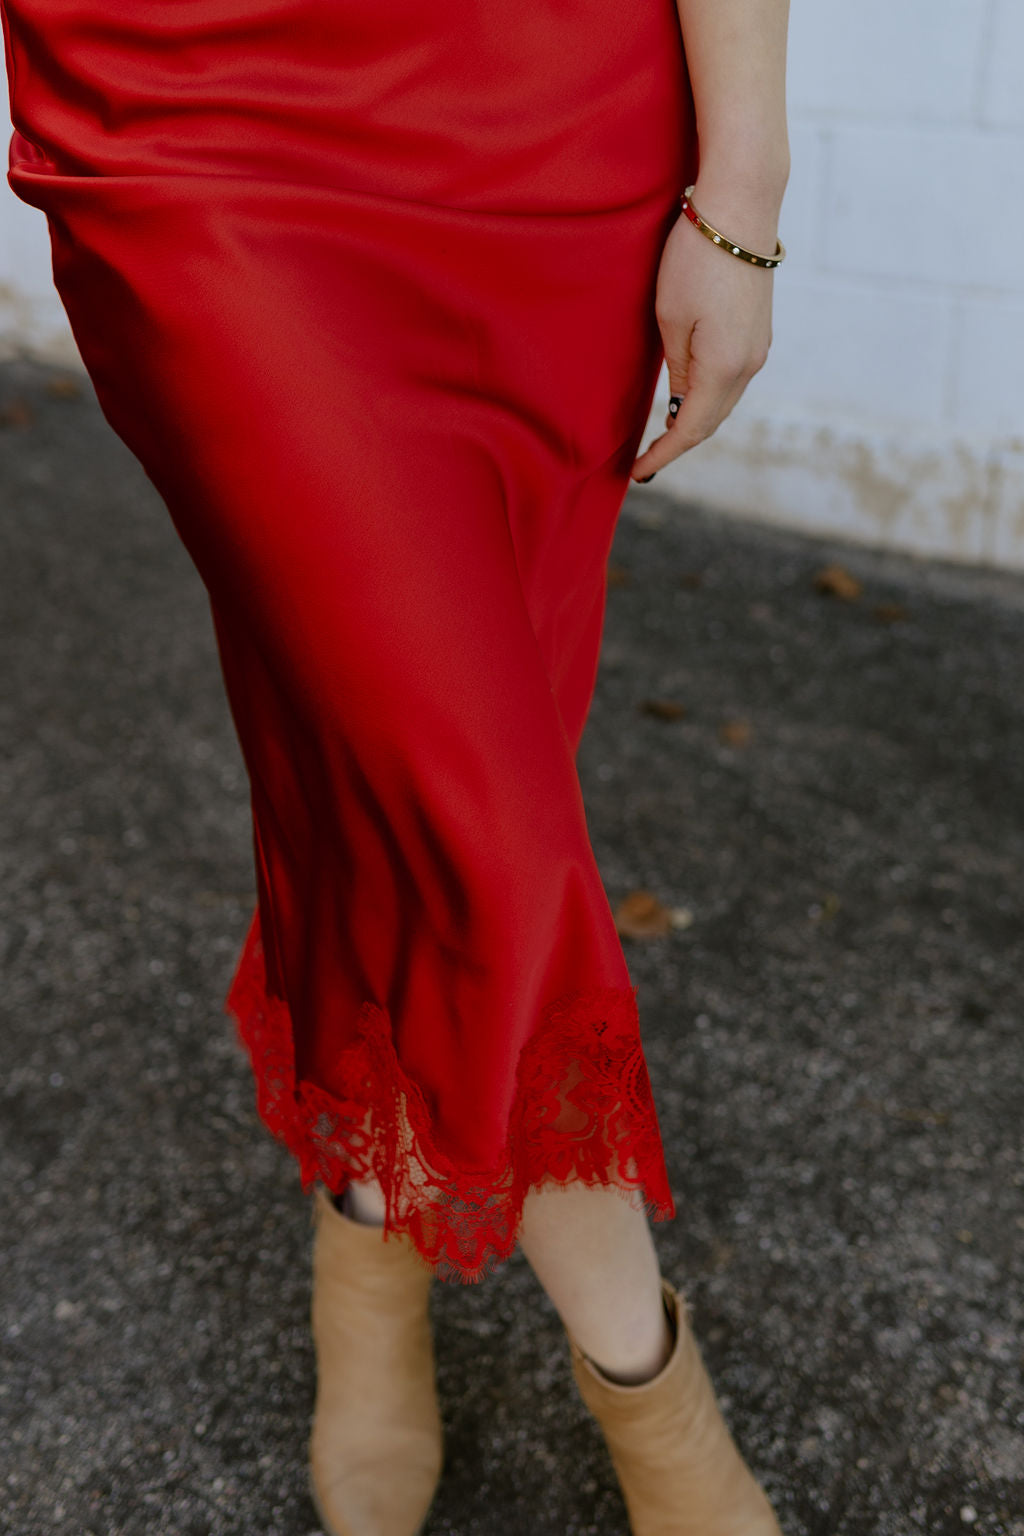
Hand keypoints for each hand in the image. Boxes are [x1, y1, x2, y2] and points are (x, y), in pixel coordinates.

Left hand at [631, 191, 776, 481]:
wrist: (742, 206)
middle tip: (647, 461)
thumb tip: (682, 400)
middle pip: (711, 421)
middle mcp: (749, 364)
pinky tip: (689, 398)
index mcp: (724, 367)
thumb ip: (678, 368)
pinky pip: (731, 379)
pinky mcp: (758, 331)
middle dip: (678, 444)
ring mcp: (758, 348)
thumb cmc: (696, 258)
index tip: (638, 473)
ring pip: (724, 401)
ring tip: (664, 435)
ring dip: (695, 421)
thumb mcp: (671, 318)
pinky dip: (709, 397)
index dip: (662, 455)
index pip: (690, 429)